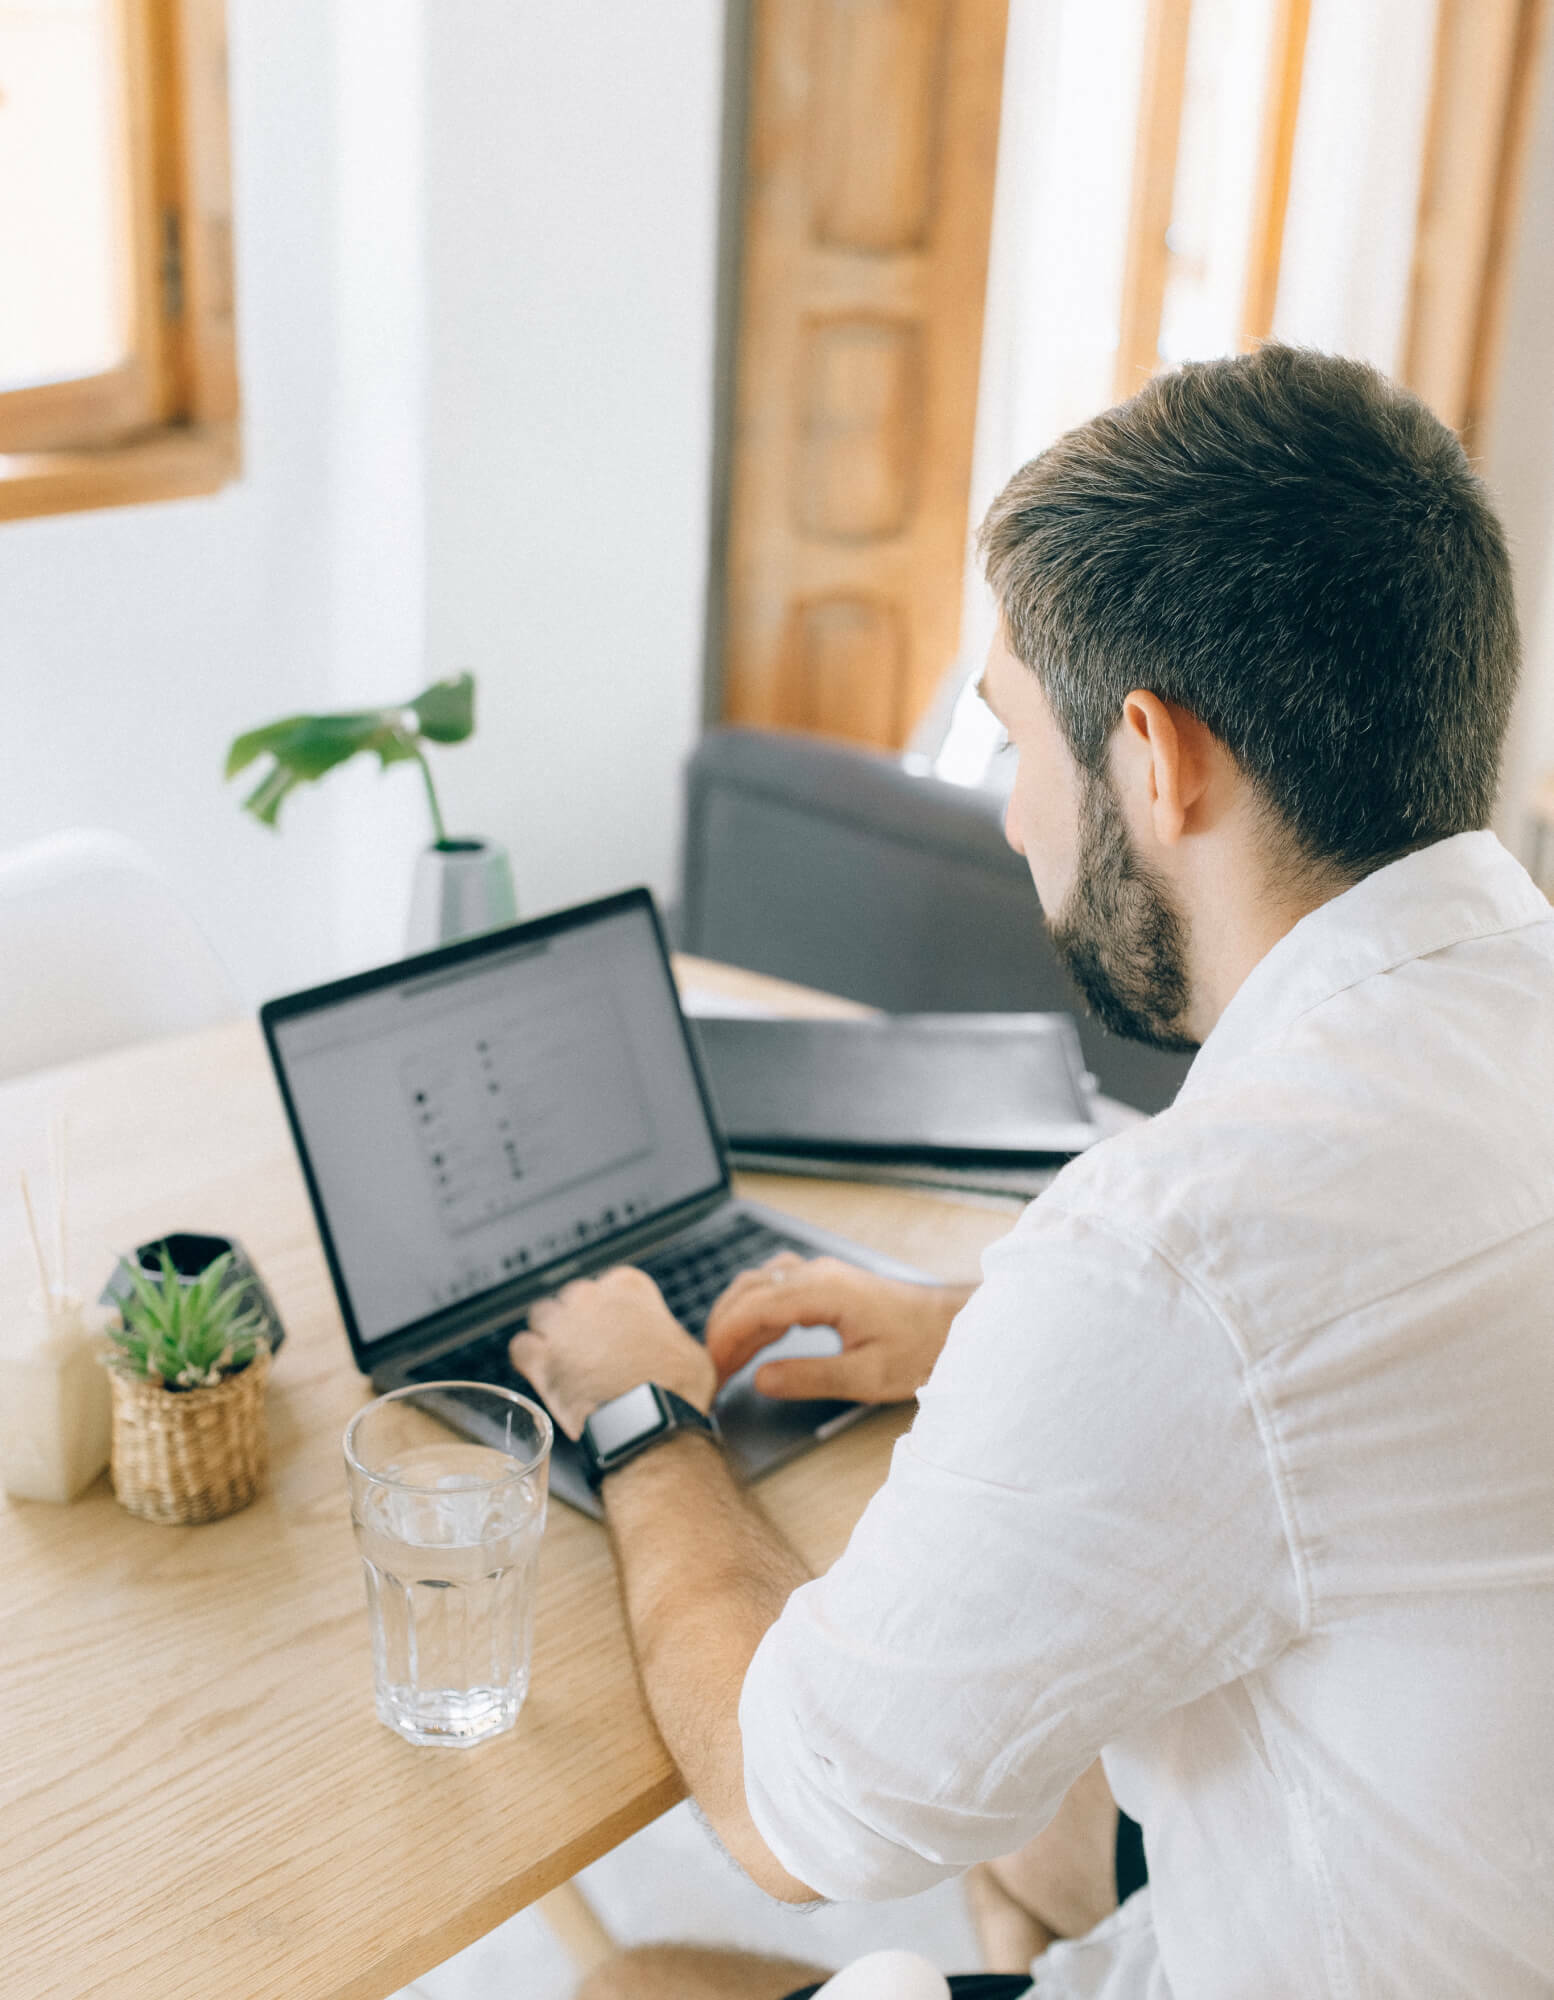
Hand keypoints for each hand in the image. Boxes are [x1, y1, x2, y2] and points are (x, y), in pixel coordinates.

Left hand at [509, 1266, 716, 1439]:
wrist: (650, 1422)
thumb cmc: (676, 1389)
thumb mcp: (688, 1348)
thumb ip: (666, 1335)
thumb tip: (665, 1346)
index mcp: (628, 1286)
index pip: (608, 1287)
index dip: (609, 1313)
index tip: (614, 1332)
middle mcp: (590, 1296)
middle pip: (572, 1299)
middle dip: (578, 1322)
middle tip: (590, 1353)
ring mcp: (561, 1325)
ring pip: (542, 1316)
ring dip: (551, 1336)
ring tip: (565, 1364)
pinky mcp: (540, 1357)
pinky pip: (521, 1346)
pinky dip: (530, 1359)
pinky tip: (543, 1373)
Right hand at [703, 1253, 971, 1405]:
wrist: (952, 1326)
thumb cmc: (919, 1349)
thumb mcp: (866, 1376)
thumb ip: (809, 1377)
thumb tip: (760, 1379)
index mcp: (824, 1290)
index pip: (754, 1307)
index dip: (725, 1338)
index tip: (710, 1371)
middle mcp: (817, 1273)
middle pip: (748, 1291)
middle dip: (723, 1329)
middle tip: (710, 1372)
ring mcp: (821, 1273)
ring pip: (758, 1285)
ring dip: (736, 1318)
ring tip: (725, 1361)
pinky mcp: (826, 1282)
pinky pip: (776, 1287)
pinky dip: (755, 1312)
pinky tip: (753, 1341)